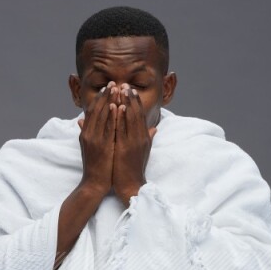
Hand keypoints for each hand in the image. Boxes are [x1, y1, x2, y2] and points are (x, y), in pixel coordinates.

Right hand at [76, 85, 116, 198]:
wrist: (93, 183)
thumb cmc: (94, 166)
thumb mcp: (86, 146)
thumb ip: (83, 131)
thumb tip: (80, 120)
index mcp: (85, 133)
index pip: (92, 111)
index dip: (100, 98)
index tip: (107, 87)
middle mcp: (88, 134)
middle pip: (97, 109)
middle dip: (105, 95)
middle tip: (113, 82)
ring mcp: (94, 140)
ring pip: (102, 116)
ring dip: (110, 100)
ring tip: (117, 88)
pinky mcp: (102, 146)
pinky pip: (107, 128)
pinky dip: (112, 116)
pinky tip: (117, 106)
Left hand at [110, 84, 157, 208]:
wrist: (131, 185)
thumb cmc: (134, 169)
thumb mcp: (144, 151)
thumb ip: (148, 137)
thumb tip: (154, 128)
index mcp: (144, 137)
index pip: (140, 115)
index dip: (135, 101)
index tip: (130, 89)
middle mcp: (140, 138)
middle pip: (135, 113)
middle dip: (130, 98)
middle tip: (125, 84)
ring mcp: (132, 142)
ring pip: (129, 118)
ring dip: (124, 102)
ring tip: (120, 89)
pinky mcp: (124, 148)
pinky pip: (121, 129)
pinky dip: (119, 117)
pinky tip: (115, 106)